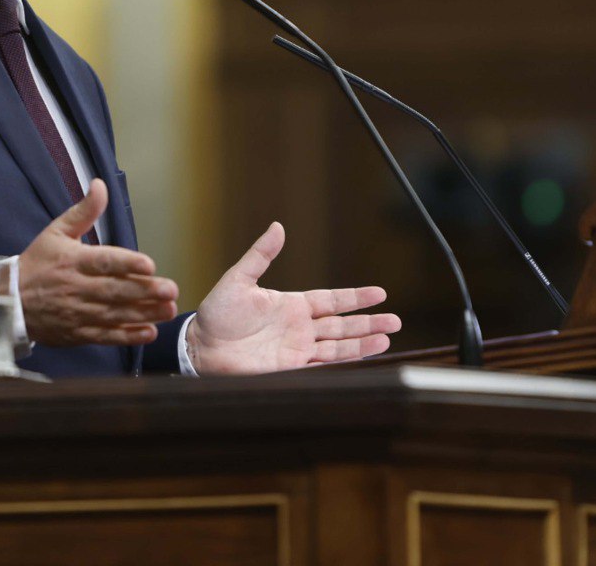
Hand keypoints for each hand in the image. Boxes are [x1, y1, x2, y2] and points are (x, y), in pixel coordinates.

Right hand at [16, 178, 177, 345]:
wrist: (8, 301)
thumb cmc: (37, 263)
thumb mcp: (56, 232)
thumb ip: (83, 211)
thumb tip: (100, 185)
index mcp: (73, 261)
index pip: (103, 262)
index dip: (127, 264)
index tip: (149, 265)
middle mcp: (77, 288)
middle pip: (114, 290)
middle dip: (145, 291)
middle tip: (171, 290)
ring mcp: (78, 313)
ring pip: (114, 314)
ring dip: (144, 313)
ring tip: (169, 310)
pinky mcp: (78, 333)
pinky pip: (105, 336)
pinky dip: (127, 336)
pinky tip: (149, 333)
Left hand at [188, 222, 399, 374]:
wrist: (200, 347)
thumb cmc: (217, 313)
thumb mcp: (239, 279)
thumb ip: (260, 256)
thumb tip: (277, 227)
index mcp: (291, 304)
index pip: (332, 300)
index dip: (355, 297)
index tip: (380, 294)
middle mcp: (299, 327)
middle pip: (342, 324)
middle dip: (369, 322)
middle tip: (395, 321)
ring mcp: (296, 349)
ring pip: (338, 346)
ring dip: (362, 343)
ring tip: (387, 339)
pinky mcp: (289, 369)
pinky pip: (322, 366)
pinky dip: (342, 363)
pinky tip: (361, 359)